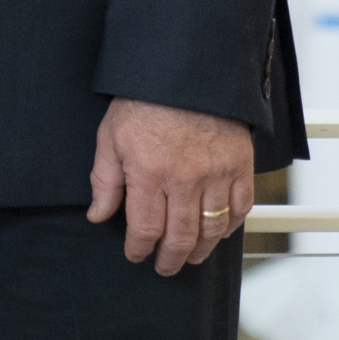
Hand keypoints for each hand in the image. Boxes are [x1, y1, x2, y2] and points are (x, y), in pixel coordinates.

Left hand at [86, 97, 254, 274]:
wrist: (184, 72)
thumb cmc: (144, 100)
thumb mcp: (110, 136)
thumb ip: (104, 179)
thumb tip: (97, 215)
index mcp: (149, 172)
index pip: (145, 228)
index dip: (139, 248)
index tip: (135, 254)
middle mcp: (185, 179)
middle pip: (180, 237)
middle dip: (170, 259)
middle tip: (164, 267)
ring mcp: (217, 174)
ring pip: (212, 229)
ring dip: (200, 250)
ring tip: (189, 256)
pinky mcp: (240, 166)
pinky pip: (240, 209)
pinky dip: (230, 227)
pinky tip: (218, 233)